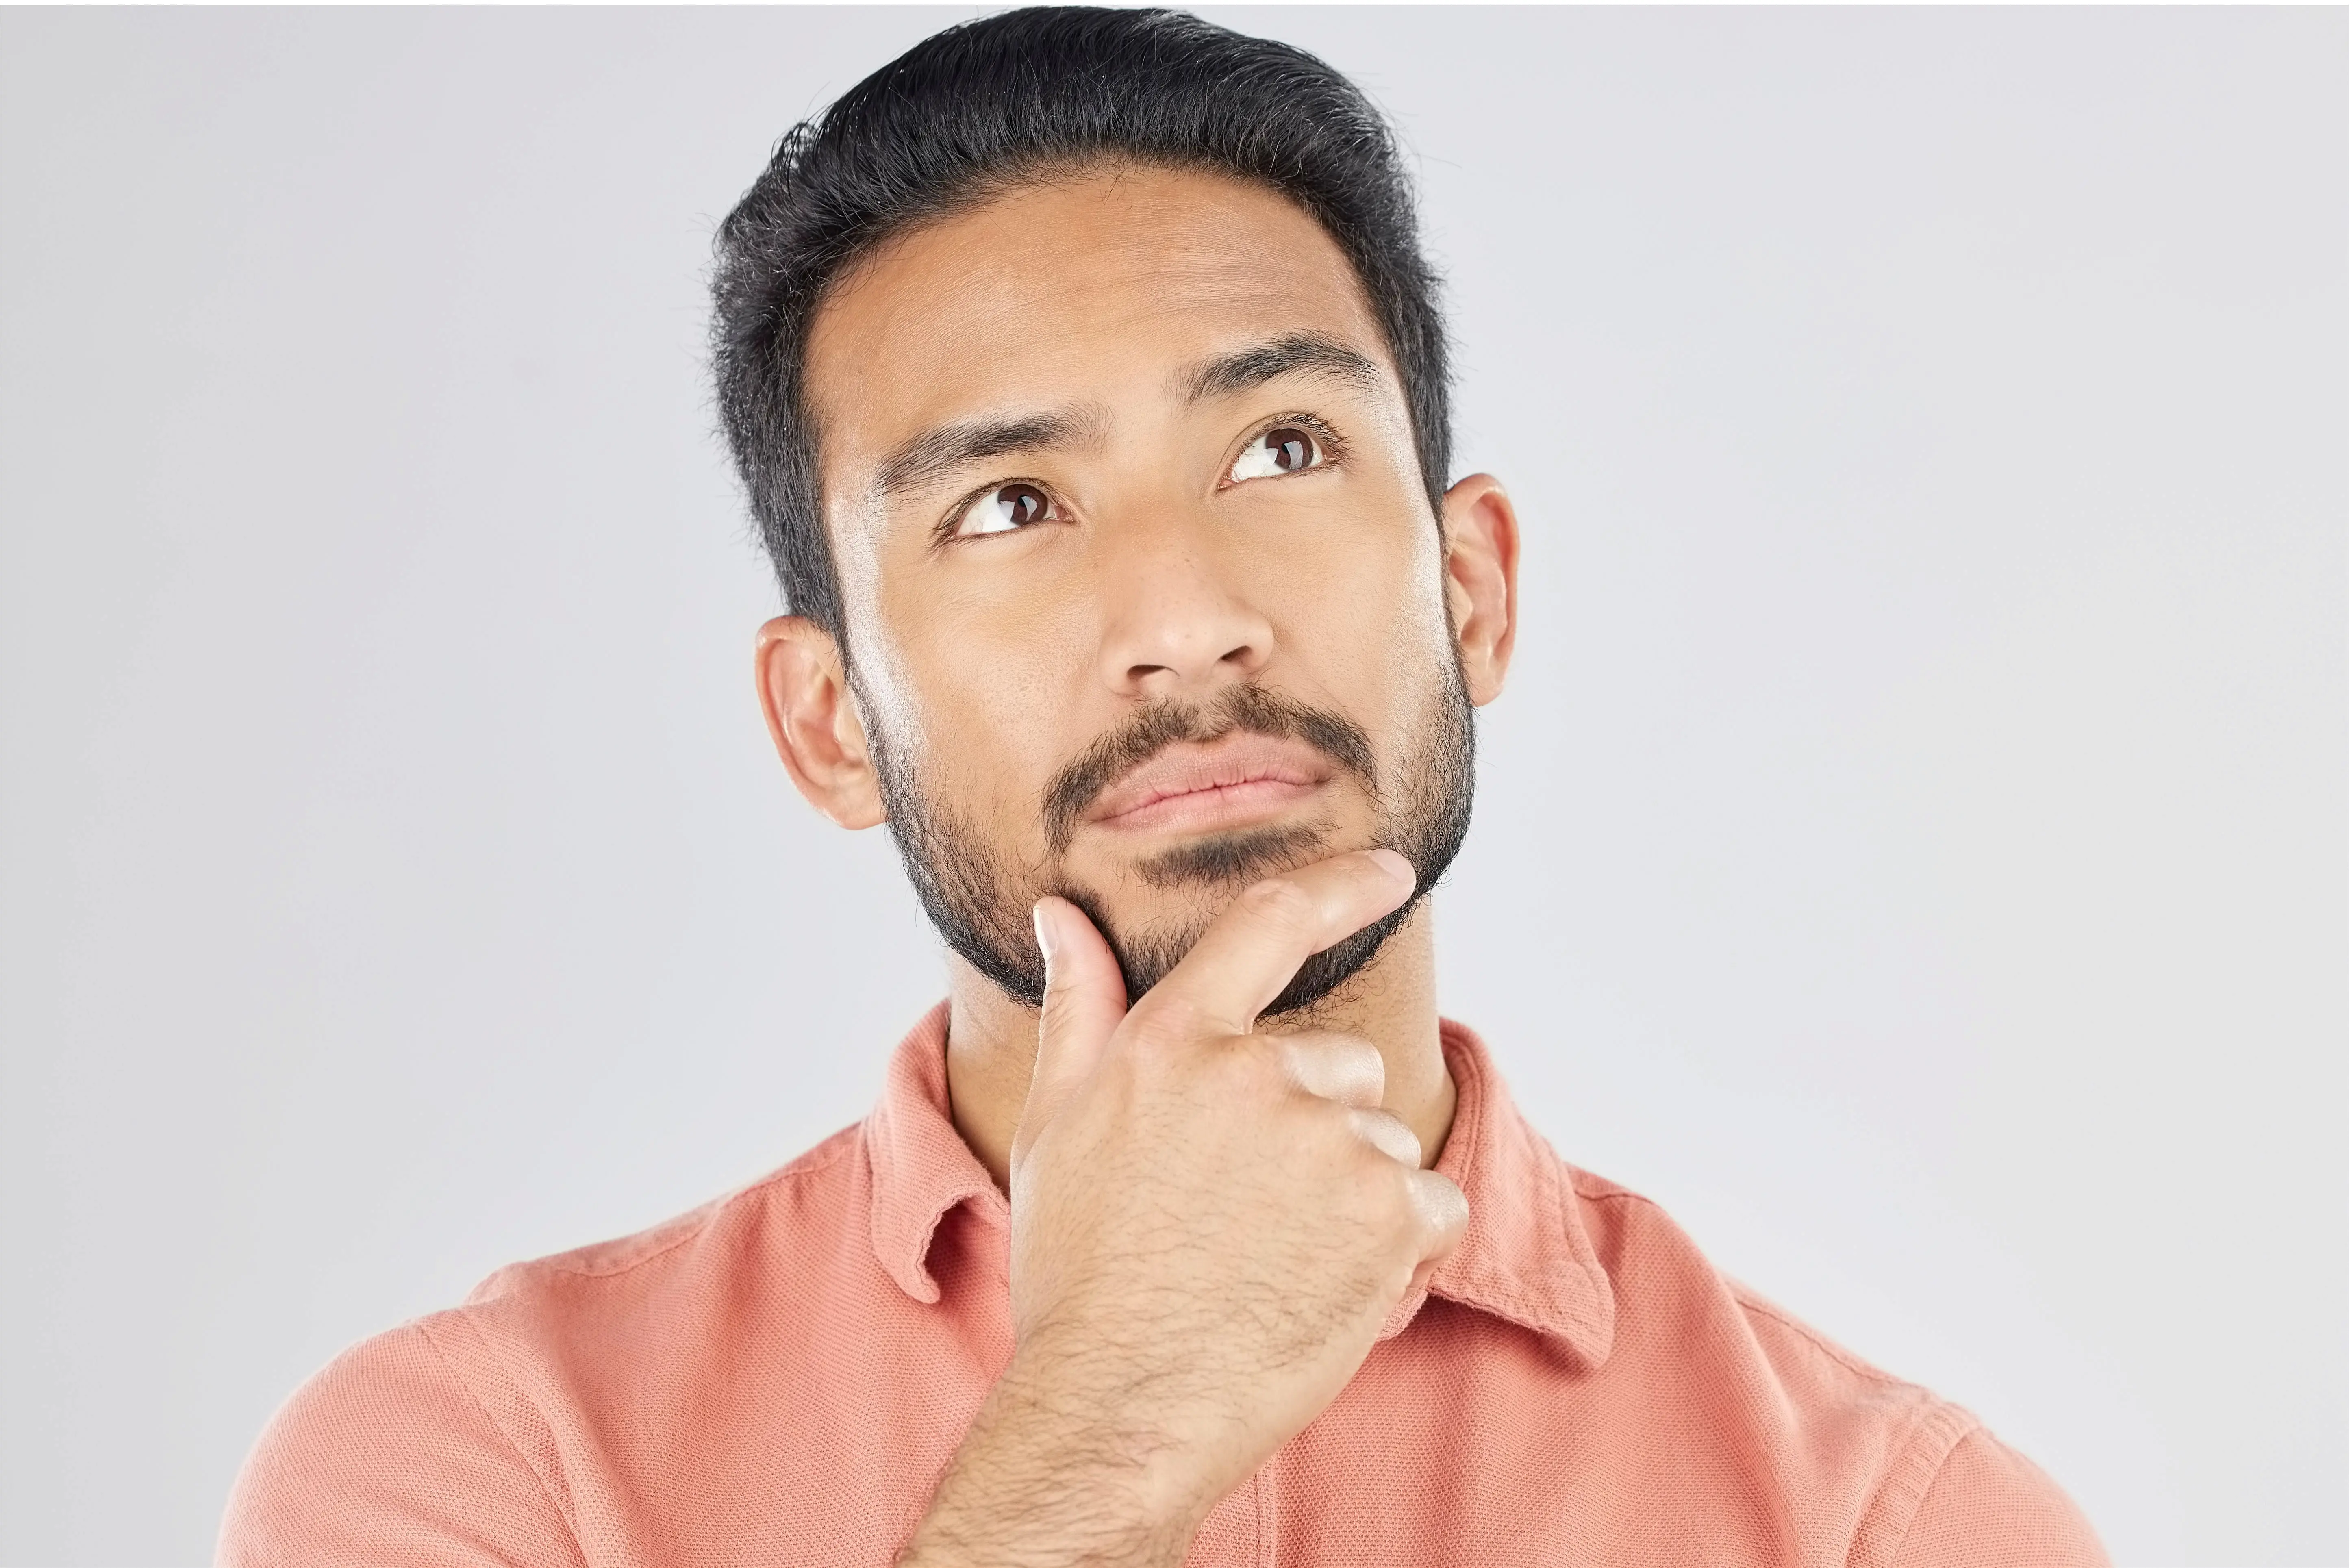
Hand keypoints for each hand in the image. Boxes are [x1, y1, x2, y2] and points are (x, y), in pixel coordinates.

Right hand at [900, 849, 1469, 1567]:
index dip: (1342, 884)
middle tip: (1243, 1209)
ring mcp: (1328, 1139)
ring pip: (1378, 1140)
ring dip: (1350, 1192)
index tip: (1391, 871)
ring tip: (1272, 1258)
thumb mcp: (1057, 1127)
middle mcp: (1255, 1073)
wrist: (1120, 1406)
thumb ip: (1080, 1008)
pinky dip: (1398, 1245)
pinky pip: (1430, 1205)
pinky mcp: (1388, 1212)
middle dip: (1315, 1122)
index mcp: (1173, 1042)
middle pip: (1339, 1063)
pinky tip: (1325, 1284)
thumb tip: (1062, 913)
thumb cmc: (1080, 1273)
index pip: (1271, 924)